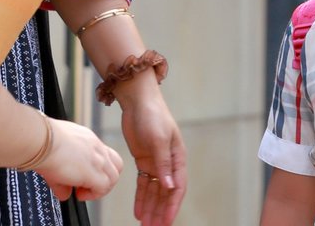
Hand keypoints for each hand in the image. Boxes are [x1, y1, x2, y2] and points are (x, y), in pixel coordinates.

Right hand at [34, 119, 122, 201]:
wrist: (40, 139)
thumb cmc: (42, 141)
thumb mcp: (54, 155)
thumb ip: (62, 175)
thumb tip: (63, 192)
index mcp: (87, 139)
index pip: (103, 154)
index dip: (97, 168)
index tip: (83, 175)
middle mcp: (95, 147)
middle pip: (115, 165)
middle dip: (104, 179)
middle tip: (88, 185)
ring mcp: (97, 159)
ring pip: (113, 177)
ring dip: (99, 188)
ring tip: (82, 191)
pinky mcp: (93, 172)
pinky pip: (103, 188)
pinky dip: (93, 194)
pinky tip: (78, 194)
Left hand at [120, 85, 186, 224]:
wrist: (137, 100)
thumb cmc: (153, 115)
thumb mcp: (159, 139)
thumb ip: (163, 163)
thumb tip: (169, 186)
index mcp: (178, 157)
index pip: (178, 187)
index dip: (172, 206)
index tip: (166, 221)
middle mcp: (168, 163)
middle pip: (166, 193)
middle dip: (160, 211)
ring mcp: (156, 162)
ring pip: (154, 191)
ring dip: (151, 207)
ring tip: (145, 224)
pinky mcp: (144, 160)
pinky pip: (143, 183)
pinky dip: (141, 197)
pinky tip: (138, 211)